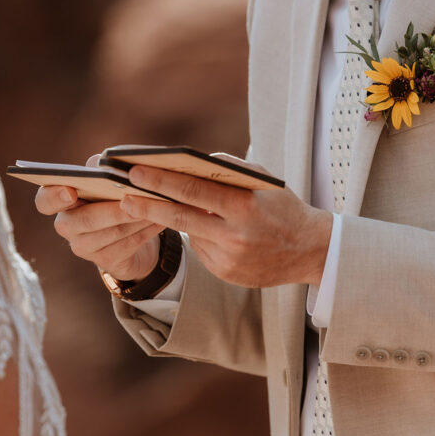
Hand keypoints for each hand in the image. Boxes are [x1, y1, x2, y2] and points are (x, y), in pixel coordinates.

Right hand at [34, 166, 162, 281]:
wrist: (126, 231)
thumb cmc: (110, 195)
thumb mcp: (103, 178)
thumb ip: (100, 169)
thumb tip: (109, 165)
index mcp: (60, 201)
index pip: (44, 201)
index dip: (54, 196)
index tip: (70, 191)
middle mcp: (67, 225)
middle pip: (83, 221)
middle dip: (110, 210)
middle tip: (130, 199)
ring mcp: (83, 247)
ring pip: (110, 234)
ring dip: (135, 218)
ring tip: (155, 205)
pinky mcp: (105, 261)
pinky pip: (127, 246)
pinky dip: (145, 231)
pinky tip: (160, 220)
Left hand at [118, 159, 332, 287]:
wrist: (311, 251)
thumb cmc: (282, 207)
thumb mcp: (262, 182)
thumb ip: (229, 170)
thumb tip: (192, 161)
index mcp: (244, 206)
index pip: (194, 191)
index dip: (161, 182)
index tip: (136, 173)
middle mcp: (235, 235)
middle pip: (182, 217)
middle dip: (148, 204)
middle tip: (123, 195)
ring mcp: (229, 258)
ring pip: (189, 234)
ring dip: (166, 219)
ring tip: (140, 206)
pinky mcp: (226, 273)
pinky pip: (202, 251)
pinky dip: (198, 237)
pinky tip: (198, 229)